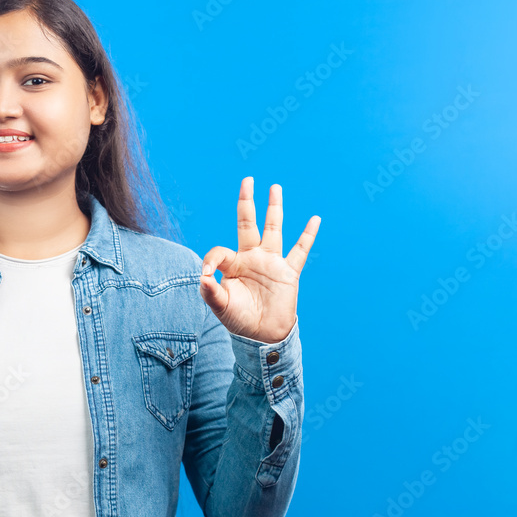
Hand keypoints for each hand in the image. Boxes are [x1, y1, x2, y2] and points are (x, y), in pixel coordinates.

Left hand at [199, 177, 319, 342]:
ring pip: (273, 229)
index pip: (220, 250)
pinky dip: (308, 235)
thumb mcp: (219, 306)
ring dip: (274, 209)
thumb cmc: (239, 320)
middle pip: (248, 223)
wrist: (262, 336)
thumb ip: (209, 290)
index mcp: (232, 265)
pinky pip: (300, 251)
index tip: (208, 273)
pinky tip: (314, 219)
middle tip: (247, 180)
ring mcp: (271, 262)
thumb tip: (202, 274)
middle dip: (247, 202)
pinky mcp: (288, 272)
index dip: (212, 258)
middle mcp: (252, 258)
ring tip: (275, 187)